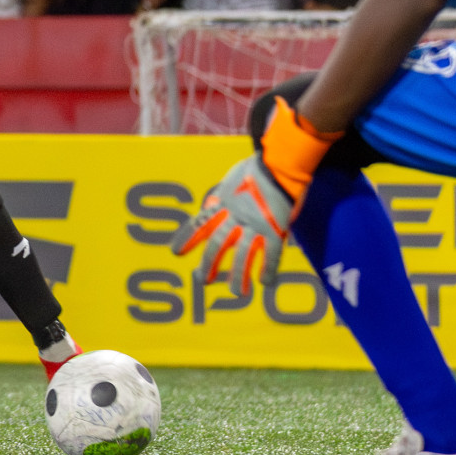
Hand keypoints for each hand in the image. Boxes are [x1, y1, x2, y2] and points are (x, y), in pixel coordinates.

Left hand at [169, 96, 340, 295]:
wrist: (280, 161)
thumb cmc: (257, 166)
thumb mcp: (230, 179)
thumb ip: (221, 196)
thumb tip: (211, 205)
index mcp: (222, 203)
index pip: (199, 223)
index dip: (187, 238)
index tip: (175, 252)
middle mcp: (235, 216)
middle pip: (217, 243)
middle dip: (208, 262)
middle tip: (200, 279)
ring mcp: (255, 224)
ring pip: (243, 254)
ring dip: (238, 275)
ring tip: (237, 293)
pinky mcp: (275, 228)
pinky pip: (271, 253)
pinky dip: (268, 269)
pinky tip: (265, 283)